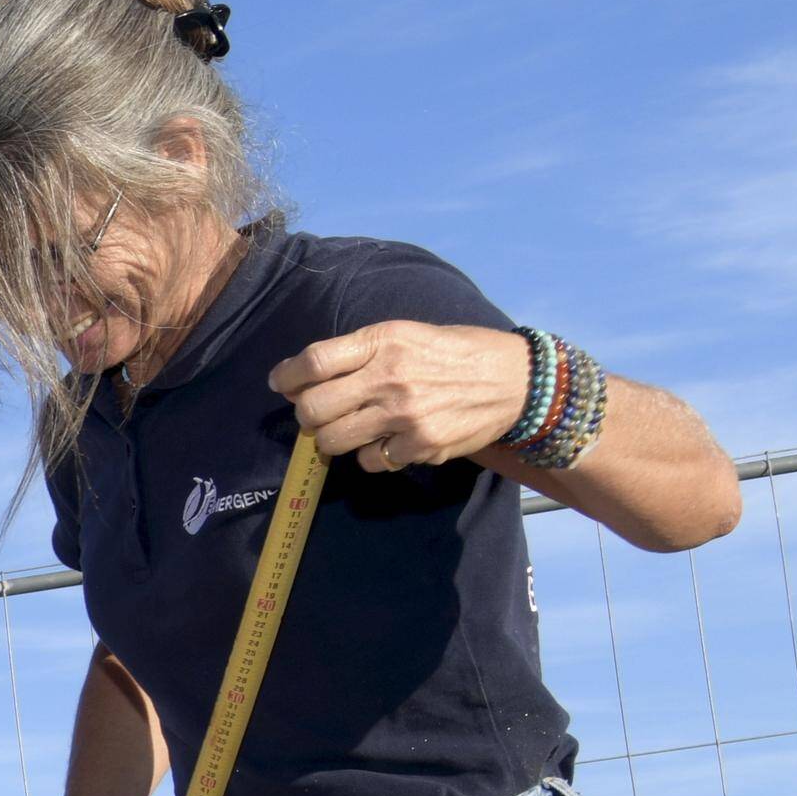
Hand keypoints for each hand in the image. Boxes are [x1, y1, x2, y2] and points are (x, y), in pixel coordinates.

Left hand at [273, 320, 529, 477]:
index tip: (282, 383)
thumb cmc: (453, 353)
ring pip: (333, 441)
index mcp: (384, 341)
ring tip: (351, 429)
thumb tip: (302, 378)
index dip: (287, 376)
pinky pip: (369, 461)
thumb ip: (359, 353)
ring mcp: (404, 415)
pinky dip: (370, 455)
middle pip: (313, 409)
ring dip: (333, 439)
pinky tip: (387, 441)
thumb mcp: (408, 334)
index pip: (313, 362)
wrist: (515, 379)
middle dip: (307, 415)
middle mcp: (390, 377)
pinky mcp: (420, 446)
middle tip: (319, 414)